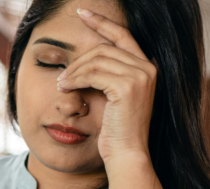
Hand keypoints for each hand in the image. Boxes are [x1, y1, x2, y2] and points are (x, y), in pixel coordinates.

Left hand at [57, 8, 156, 165]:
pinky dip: (75, 79)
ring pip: (96, 60)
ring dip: (74, 71)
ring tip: (62, 85)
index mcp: (146, 67)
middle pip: (103, 48)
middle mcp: (147, 68)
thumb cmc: (115, 131)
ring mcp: (140, 76)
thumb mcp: (110, 98)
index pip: (122, 35)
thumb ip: (103, 77)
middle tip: (62, 77)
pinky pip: (92, 74)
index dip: (101, 22)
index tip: (82, 13)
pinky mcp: (127, 87)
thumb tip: (79, 64)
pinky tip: (66, 88)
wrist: (126, 153)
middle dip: (78, 61)